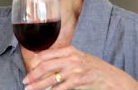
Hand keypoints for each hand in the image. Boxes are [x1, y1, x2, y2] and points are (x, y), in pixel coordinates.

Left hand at [23, 46, 137, 89]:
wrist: (112, 77)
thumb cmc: (93, 68)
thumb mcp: (77, 58)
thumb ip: (62, 58)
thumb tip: (43, 62)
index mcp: (69, 50)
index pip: (46, 54)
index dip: (34, 63)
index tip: (28, 69)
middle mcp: (71, 57)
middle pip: (45, 66)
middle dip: (32, 74)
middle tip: (25, 81)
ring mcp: (75, 68)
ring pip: (51, 77)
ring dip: (38, 85)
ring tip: (29, 88)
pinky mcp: (80, 79)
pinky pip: (62, 86)